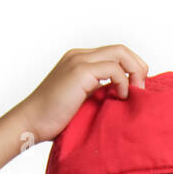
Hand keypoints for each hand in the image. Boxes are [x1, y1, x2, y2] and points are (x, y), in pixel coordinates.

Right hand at [17, 44, 148, 143]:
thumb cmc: (52, 120)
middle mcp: (79, 55)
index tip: (137, 90)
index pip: (114, 54)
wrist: (30, 123)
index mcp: (79, 60)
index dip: (131, 68)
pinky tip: (121, 97)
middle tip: (142, 90)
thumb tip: (120, 98)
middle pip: (121, 49)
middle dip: (138, 67)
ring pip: (120, 53)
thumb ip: (97, 93)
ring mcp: (79, 61)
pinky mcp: (80, 72)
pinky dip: (124, 82)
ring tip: (136, 93)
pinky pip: (114, 69)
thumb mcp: (80, 102)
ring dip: (135, 72)